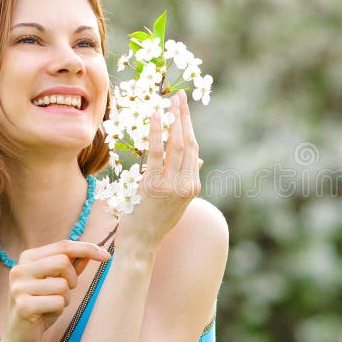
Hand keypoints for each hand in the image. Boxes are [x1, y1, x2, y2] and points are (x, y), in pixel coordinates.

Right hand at [1, 240, 110, 341]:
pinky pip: (58, 302)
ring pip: (63, 285)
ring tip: (51, 305)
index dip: (88, 249)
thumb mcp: (57, 283)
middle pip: (63, 261)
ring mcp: (19, 288)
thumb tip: (94, 250)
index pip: (63, 245)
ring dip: (65, 298)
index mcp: (27, 258)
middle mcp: (19, 269)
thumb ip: (72, 266)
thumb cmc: (41, 307)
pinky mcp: (23, 306)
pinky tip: (45, 315)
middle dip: (73, 279)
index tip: (107, 256)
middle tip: (65, 291)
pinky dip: (59, 310)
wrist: (20, 338)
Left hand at [116, 89, 200, 257]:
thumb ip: (188, 180)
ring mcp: (171, 184)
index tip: (185, 110)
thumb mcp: (177, 202)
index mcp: (193, 187)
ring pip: (176, 145)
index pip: (194, 151)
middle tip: (180, 97)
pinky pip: (156, 152)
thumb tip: (199, 160)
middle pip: (188, 143)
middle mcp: (186, 184)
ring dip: (174, 120)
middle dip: (185, 118)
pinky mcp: (153, 184)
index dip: (190, 128)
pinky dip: (156, 132)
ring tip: (171, 101)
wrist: (141, 244)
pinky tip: (155, 116)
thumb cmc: (156, 223)